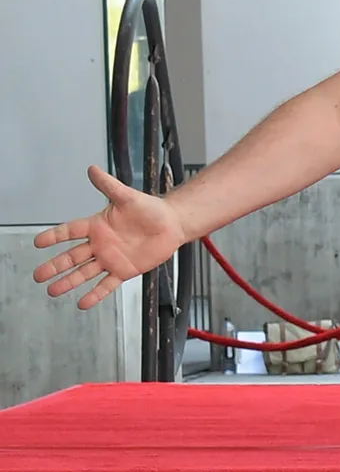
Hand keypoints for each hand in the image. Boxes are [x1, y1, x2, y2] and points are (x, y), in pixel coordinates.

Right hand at [32, 166, 185, 308]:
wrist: (171, 225)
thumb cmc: (149, 209)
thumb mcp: (126, 196)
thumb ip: (108, 185)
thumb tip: (92, 169)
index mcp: (97, 225)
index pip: (69, 231)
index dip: (54, 237)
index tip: (37, 243)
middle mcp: (100, 244)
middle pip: (72, 257)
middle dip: (54, 266)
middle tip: (38, 275)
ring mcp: (110, 259)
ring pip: (84, 272)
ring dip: (68, 282)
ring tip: (52, 291)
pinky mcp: (124, 271)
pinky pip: (106, 284)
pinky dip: (95, 294)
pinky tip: (82, 303)